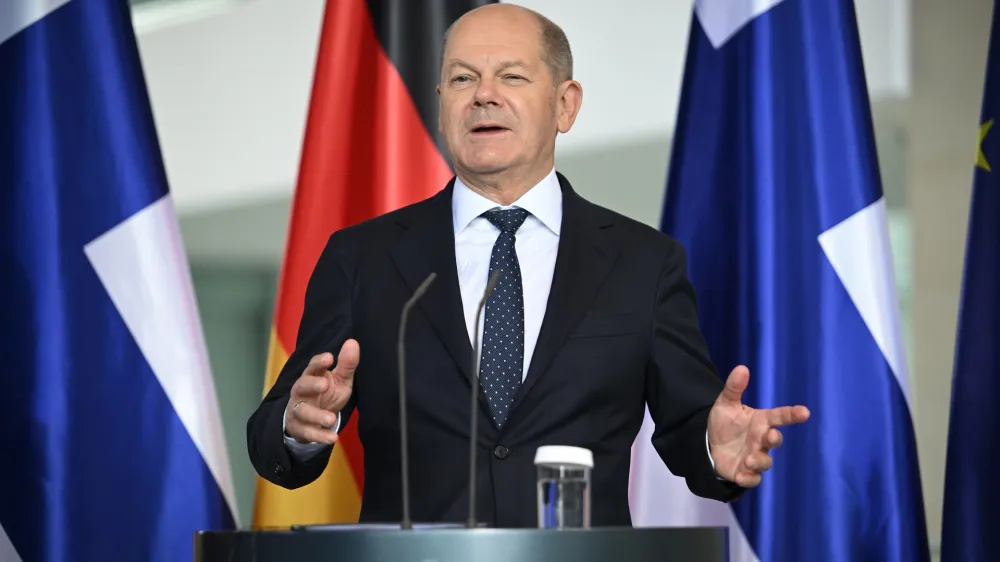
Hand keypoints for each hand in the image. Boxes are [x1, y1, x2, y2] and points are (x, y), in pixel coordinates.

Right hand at [284, 339, 359, 444]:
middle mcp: (302, 391)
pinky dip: (319, 435)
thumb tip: (353, 342)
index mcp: (313, 376)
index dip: (319, 362)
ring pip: (303, 411)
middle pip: (302, 386)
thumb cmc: (327, 394)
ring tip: (331, 419)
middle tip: (325, 385)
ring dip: (316, 415)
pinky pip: (307, 432)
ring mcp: (298, 409)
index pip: (313, 366)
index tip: (329, 358)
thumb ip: (346, 364)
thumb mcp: (340, 380)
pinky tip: (333, 438)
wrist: (311, 419)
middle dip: (312, 385)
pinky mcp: (299, 427)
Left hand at [707, 365, 809, 487]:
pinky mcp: (746, 472)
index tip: (805, 412)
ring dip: (759, 461)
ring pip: (766, 462)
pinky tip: (740, 476)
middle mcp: (761, 440)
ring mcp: (755, 457)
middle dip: (775, 439)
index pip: (780, 416)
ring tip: (748, 460)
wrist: (711, 445)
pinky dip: (749, 479)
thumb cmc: (725, 423)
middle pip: (775, 440)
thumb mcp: (726, 403)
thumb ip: (734, 388)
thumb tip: (742, 368)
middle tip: (769, 436)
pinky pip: (753, 479)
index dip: (793, 414)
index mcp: (761, 421)